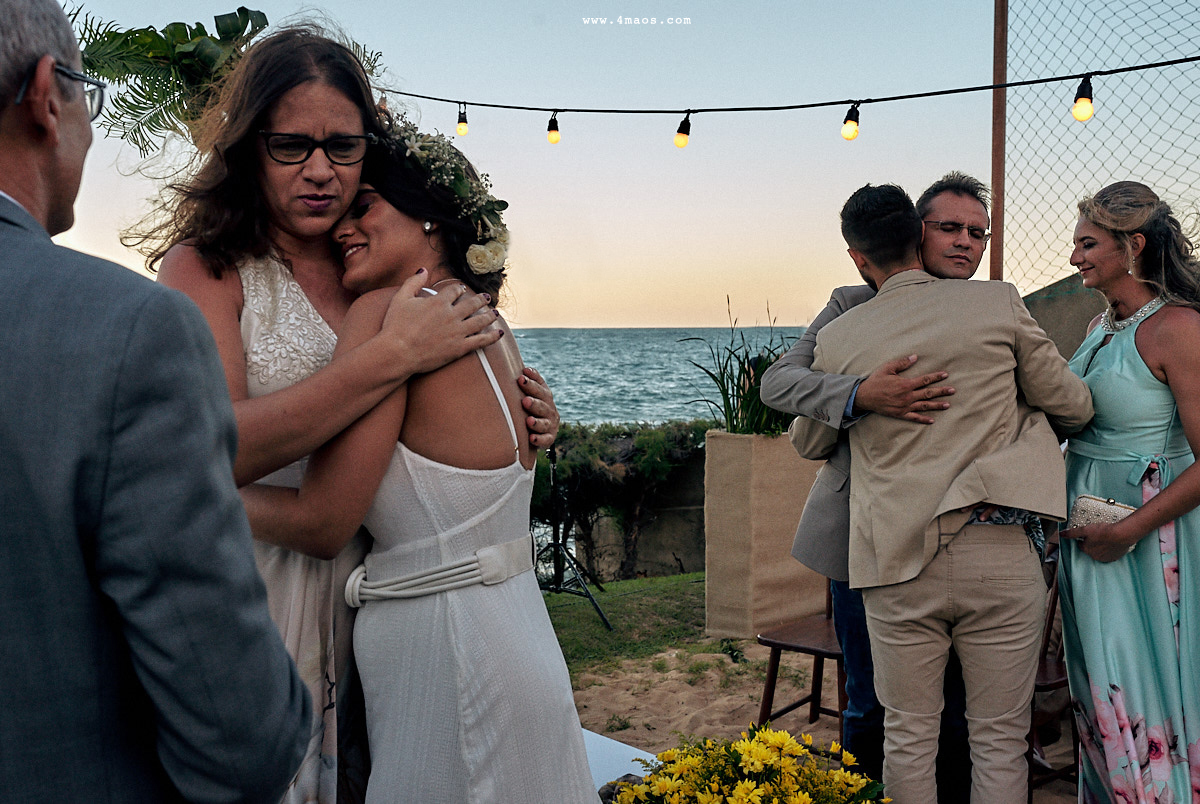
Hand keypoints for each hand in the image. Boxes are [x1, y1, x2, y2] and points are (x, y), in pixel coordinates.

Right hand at [378, 270, 501, 374]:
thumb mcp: (400, 299)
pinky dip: (492, 337)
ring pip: (480, 321)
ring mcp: (457, 332)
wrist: (397, 352)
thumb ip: (413, 282)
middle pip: (472, 304)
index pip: (455, 291)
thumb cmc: (395, 326)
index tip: (462, 290)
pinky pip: (481, 341)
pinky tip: (500, 333)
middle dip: (480, 299)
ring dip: (489, 315)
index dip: (459, 289)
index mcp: (438, 302)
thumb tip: (423, 269)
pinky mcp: (460, 348)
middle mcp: (451, 315)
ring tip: (495, 313)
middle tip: (486, 297)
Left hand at [519, 366, 558, 447]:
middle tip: (525, 400)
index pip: (540, 389)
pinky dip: (539, 439)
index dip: (531, 383)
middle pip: (543, 406)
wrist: (541, 428)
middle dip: (534, 403)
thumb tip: (526, 369)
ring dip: (537, 422)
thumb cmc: (532, 405)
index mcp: (545, 396)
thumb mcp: (533, 392)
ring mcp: (550, 424)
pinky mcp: (549, 438)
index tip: (521, 377)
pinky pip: (545, 440)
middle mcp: (550, 410)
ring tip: (529, 421)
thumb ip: (532, 380)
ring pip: (544, 424)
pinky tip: (531, 438)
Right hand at [852, 355, 953, 423]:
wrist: (864, 396)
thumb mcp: (887, 368)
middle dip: (942, 391)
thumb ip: (902, 363)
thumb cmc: (876, 381)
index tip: (945, 375)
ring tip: (947, 405)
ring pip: (924, 406)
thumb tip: (915, 357)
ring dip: (937, 405)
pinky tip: (932, 420)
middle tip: (953, 390)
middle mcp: (908, 396)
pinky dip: (923, 419)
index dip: (936, 377)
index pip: (925, 379)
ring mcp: (905, 406)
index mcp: (906, 384)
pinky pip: (914, 417)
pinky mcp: (900, 414)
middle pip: (928, 393)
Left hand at [1060, 521, 1139, 562]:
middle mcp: (1095, 556)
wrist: (1122, 535)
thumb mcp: (1085, 530)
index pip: (1081, 545)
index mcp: (1086, 550)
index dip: (1084, 538)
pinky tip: (1112, 543)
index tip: (1089, 534)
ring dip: (1101, 546)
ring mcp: (1105, 558)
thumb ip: (1072, 533)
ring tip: (1106, 538)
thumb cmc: (1103, 531)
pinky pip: (1110, 554)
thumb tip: (1061, 534)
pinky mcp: (1115, 558)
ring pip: (1100, 552)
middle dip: (1093, 543)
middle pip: (1090, 549)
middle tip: (1098, 534)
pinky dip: (1110, 549)